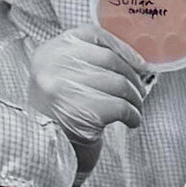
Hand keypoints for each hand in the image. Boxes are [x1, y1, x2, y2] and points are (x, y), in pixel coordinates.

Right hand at [29, 25, 152, 144]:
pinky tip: (132, 121)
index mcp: (49, 52)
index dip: (122, 48)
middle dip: (133, 78)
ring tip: (134, 108)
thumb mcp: (63, 78)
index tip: (138, 63)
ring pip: (120, 84)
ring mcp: (65, 88)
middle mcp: (53, 66)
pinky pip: (122, 107)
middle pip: (111, 60)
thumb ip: (87, 61)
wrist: (46, 151)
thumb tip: (134, 59)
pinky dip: (134, 115)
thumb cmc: (62, 113)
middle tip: (138, 92)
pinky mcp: (83, 111)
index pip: (93, 35)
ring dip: (135, 99)